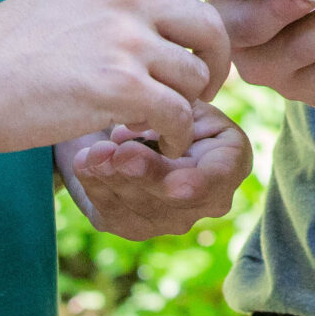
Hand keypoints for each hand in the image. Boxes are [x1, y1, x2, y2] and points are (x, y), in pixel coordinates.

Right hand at [0, 0, 282, 157]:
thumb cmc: (5, 47)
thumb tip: (156, 6)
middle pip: (212, 25)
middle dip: (217, 61)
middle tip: (201, 85)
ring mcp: (125, 39)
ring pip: (196, 75)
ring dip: (184, 102)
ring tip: (152, 114)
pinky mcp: (119, 86)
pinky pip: (176, 114)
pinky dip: (168, 133)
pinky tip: (145, 139)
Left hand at [59, 101, 252, 238]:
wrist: (128, 112)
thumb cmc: (161, 93)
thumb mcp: (177, 90)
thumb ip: (176, 106)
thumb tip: (153, 124)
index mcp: (231, 160)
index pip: (214, 179)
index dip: (187, 180)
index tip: (159, 175)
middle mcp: (209, 198)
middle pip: (174, 199)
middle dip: (142, 176)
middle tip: (114, 153)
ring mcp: (171, 217)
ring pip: (142, 209)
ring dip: (113, 179)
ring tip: (92, 153)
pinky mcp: (133, 225)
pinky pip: (114, 213)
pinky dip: (95, 187)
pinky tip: (83, 164)